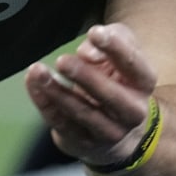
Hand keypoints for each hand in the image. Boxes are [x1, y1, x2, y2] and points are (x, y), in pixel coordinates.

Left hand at [24, 23, 155, 166]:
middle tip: (62, 61)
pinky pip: (61, 122)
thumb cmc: (116, 79)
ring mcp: (108, 132)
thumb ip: (113, 40)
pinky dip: (44, 103)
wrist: (117, 130)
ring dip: (58, 92)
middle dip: (86, 77)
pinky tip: (33, 84)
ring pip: (83, 113)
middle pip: (111, 96)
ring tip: (38, 71)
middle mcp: (131, 112)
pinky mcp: (82, 142)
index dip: (117, 49)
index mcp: (143, 84)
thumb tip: (89, 50)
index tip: (96, 33)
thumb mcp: (120, 54)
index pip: (135, 66)